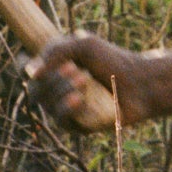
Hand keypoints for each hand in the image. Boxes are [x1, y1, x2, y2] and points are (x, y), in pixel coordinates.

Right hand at [25, 33, 142, 129]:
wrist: (141, 84)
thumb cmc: (115, 61)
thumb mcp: (85, 46)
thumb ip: (55, 52)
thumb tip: (30, 72)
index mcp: (58, 69)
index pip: (32, 72)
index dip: (36, 68)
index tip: (57, 62)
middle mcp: (59, 89)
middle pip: (36, 89)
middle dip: (54, 79)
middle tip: (79, 71)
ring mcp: (67, 108)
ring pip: (47, 104)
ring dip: (63, 90)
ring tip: (85, 80)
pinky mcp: (78, 125)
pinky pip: (60, 120)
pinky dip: (67, 108)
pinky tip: (78, 99)